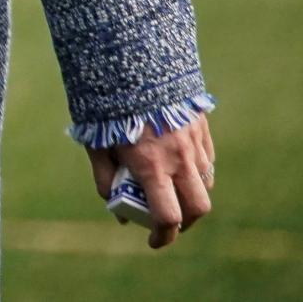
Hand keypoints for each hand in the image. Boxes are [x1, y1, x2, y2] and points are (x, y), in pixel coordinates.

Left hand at [91, 112, 214, 249]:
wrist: (129, 61)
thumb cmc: (105, 105)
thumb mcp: (95, 144)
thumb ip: (106, 180)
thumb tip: (120, 213)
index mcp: (150, 165)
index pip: (169, 217)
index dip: (163, 236)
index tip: (154, 241)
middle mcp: (178, 158)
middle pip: (199, 208)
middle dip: (186, 222)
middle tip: (169, 221)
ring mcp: (193, 142)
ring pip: (205, 183)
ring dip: (191, 193)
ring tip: (170, 189)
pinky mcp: (201, 127)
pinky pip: (206, 160)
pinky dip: (196, 170)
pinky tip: (178, 163)